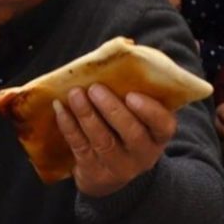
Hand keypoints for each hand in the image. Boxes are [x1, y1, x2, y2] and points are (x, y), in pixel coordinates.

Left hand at [54, 84, 176, 196]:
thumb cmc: (129, 129)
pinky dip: (69, 127)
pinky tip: (60, 109)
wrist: (112, 174)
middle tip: (95, 88)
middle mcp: (143, 154)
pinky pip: (80, 147)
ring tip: (75, 94)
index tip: (131, 95)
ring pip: (103, 140)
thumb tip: (126, 49)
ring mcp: (119, 167)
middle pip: (131, 133)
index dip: (148, 110)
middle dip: (111, 109)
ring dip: (87, 114)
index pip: (163, 124)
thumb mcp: (143, 118)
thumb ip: (139, 90)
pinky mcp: (94, 172)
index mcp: (159, 136)